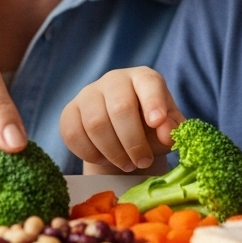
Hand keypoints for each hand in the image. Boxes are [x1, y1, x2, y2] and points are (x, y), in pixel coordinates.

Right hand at [60, 67, 184, 172]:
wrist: (121, 138)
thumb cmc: (150, 129)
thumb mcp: (167, 129)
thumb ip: (171, 130)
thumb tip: (165, 134)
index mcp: (143, 78)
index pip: (148, 83)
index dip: (153, 102)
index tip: (157, 123)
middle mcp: (114, 80)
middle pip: (120, 108)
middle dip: (133, 141)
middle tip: (142, 162)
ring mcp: (88, 94)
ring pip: (95, 124)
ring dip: (113, 152)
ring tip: (127, 164)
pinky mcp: (69, 111)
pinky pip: (73, 134)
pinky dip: (90, 153)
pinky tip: (104, 159)